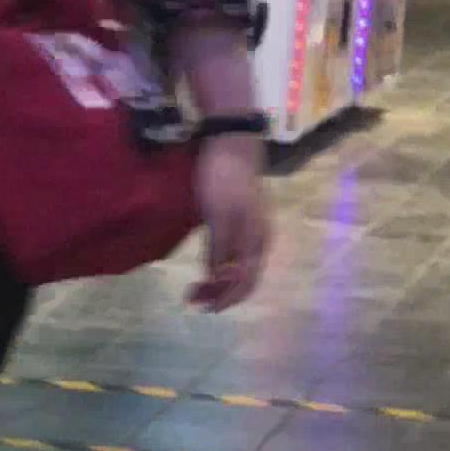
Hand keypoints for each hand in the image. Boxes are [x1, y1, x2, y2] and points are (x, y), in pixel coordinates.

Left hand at [188, 131, 270, 311]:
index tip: (201, 306)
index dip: (225, 298)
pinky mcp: (240, 224)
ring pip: (238, 270)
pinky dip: (219, 268)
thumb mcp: (219, 215)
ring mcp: (250, 233)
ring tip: (195, 288)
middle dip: (220, 294)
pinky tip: (206, 269)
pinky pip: (233, 257)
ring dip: (218, 283)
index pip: (245, 282)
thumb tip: (221, 282)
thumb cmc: (224, 178)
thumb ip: (222, 249)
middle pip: (243, 280)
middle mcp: (258, 242)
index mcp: (256, 240)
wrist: (231, 144)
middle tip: (191, 299)